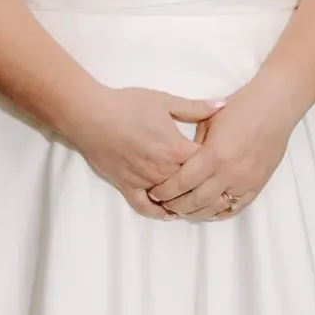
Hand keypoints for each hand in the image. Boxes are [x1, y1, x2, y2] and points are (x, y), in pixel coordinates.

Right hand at [64, 85, 222, 216]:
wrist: (91, 115)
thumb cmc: (127, 105)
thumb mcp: (165, 101)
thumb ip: (195, 107)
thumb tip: (223, 104)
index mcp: (176, 149)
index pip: (206, 164)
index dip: (216, 163)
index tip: (221, 160)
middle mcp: (163, 170)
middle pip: (192, 185)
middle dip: (203, 184)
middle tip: (214, 184)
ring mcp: (145, 181)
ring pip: (172, 199)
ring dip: (184, 199)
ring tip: (196, 198)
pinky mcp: (127, 187)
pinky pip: (146, 207)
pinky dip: (159, 212)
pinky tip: (169, 212)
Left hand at [147, 71, 299, 219]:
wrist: (275, 106)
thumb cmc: (240, 107)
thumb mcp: (208, 121)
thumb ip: (193, 144)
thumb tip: (178, 162)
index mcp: (213, 154)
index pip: (182, 182)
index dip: (166, 191)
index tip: (155, 192)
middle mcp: (229, 172)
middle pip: (196, 200)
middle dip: (176, 205)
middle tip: (164, 204)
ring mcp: (245, 181)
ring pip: (214, 208)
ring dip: (195, 212)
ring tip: (182, 209)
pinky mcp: (258, 185)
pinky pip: (235, 208)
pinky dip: (218, 213)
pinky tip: (207, 211)